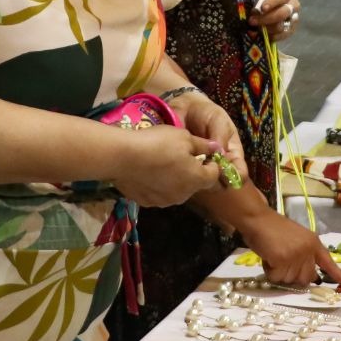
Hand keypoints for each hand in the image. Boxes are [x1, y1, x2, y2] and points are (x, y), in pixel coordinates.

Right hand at [110, 125, 227, 208]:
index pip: (214, 175)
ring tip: (161, 163)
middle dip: (192, 171)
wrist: (122, 157)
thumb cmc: (158, 143)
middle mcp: (184, 195)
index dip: (211, 163)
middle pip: (195, 184)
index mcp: (197, 179)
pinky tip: (147, 173)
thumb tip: (217, 148)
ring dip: (175, 179)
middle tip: (179, 155)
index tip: (202, 153)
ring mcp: (165, 201)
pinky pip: (159, 194)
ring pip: (177, 190)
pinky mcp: (147, 203)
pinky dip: (157, 185)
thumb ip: (203, 145)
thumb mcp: (184, 137)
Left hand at [166, 90, 248, 184]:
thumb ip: (220, 136)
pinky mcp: (187, 167)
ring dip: (201, 178)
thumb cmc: (206, 113)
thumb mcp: (218, 120)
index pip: (240, 172)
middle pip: (223, 181)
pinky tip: (181, 166)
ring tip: (193, 165)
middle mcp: (219, 164)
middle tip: (206, 170)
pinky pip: (189, 178)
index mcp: (232, 153)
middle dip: (216, 179)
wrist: (184, 108)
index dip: (236, 176)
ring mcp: (203, 167)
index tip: (225, 173)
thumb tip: (221, 156)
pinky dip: (186, 175)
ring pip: (206, 182)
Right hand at [237, 212, 340, 286]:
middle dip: (292, 274)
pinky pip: (276, 277)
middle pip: (305, 278)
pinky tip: (267, 257)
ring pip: (289, 280)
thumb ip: (305, 254)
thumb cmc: (273, 228)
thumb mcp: (296, 239)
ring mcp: (296, 255)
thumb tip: (309, 276)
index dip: (338, 275)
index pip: (328, 262)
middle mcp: (308, 250)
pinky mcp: (283, 260)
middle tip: (281, 259)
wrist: (258, 218)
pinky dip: (269, 271)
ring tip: (273, 255)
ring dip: (278, 272)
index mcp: (314, 243)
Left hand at [250, 0, 300, 42]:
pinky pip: (283, 35)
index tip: (262, 9)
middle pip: (282, 13)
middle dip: (266, 19)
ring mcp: (294, 18)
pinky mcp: (292, 29)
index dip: (272, 3)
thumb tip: (256, 11)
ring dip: (267, 29)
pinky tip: (264, 34)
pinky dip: (273, 36)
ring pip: (281, 26)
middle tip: (252, 21)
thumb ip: (260, 1)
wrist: (273, 5)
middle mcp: (294, 5)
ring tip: (257, 28)